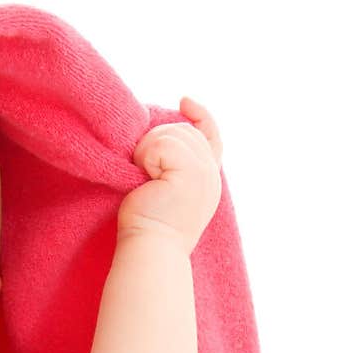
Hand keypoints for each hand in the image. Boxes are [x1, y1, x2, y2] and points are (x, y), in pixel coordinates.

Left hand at [117, 98, 222, 254]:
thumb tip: (160, 137)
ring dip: (148, 150)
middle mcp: (211, 175)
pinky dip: (145, 157)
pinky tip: (142, 179)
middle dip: (158, 140)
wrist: (150, 251)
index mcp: (207, 181)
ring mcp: (203, 173)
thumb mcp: (166, 192)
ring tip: (142, 178)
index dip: (199, 116)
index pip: (210, 137)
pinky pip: (162, 144)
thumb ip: (174, 167)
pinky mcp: (189, 173)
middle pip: (184, 131)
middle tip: (142, 169)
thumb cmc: (148, 229)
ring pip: (172, 134)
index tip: (184, 100)